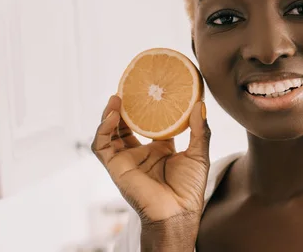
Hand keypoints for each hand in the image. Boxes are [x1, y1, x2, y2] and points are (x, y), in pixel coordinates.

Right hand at [91, 95, 211, 231]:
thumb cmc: (190, 189)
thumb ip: (200, 130)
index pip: (148, 123)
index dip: (146, 108)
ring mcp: (126, 160)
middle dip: (124, 108)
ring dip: (110, 114)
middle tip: (128, 89)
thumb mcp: (199, 154)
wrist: (178, 213)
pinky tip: (113, 116)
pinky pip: (102, 146)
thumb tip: (200, 103)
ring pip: (110, 133)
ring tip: (116, 97)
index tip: (149, 90)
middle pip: (126, 125)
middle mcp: (140, 153)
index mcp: (159, 149)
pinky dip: (103, 129)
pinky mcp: (115, 167)